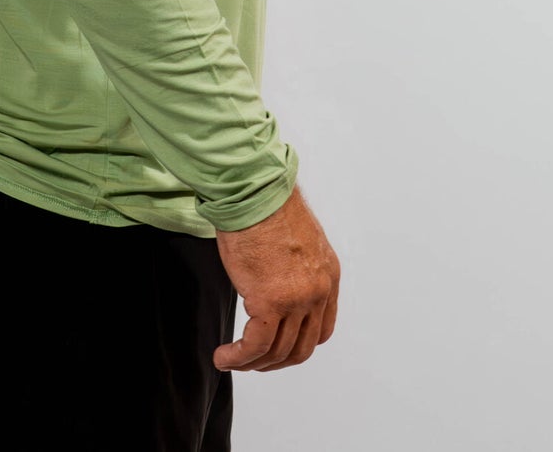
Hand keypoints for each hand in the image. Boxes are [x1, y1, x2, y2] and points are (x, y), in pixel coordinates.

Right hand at [211, 183, 339, 371]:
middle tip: (253, 362)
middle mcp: (318, 291)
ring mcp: (296, 300)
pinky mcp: (269, 302)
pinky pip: (256, 345)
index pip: (322, 328)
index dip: (298, 343)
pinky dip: (239, 357)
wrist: (254, 189)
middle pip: (301, 347)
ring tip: (231, 360)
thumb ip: (294, 266)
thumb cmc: (265, 203)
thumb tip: (275, 281)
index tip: (277, 346)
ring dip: (252, 363)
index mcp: (327, 275)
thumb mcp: (294, 239)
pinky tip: (224, 355)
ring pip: (277, 351)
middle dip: (276, 361)